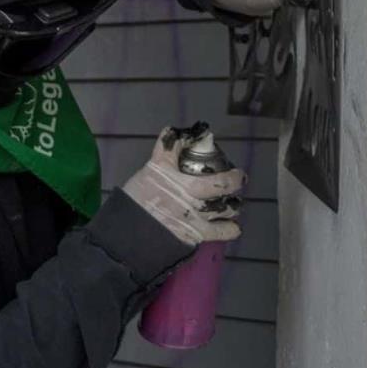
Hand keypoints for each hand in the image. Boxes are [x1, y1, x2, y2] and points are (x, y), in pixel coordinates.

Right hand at [122, 126, 245, 245]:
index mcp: (186, 184)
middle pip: (224, 189)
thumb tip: (173, 130)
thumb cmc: (139, 198)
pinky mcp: (195, 237)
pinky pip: (220, 233)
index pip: (216, 177)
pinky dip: (229, 229)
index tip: (238, 172)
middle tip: (239, 180)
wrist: (128, 232)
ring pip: (226, 211)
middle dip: (235, 182)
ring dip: (233, 206)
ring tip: (234, 204)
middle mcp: (196, 202)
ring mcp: (198, 221)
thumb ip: (166, 151)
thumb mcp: (151, 169)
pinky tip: (233, 227)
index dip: (233, 175)